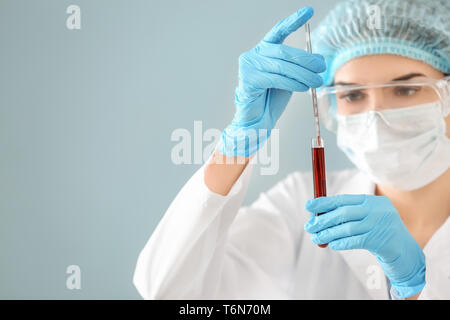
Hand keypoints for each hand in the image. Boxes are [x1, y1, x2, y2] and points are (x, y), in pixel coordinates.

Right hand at [219, 6, 325, 156]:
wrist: (257, 120)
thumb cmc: (272, 98)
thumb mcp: (289, 77)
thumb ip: (298, 66)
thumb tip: (319, 61)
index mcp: (263, 50)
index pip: (279, 31)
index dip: (293, 21)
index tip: (308, 10)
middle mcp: (253, 55)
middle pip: (284, 51)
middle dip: (306, 59)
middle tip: (322, 67)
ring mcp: (248, 66)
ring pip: (281, 66)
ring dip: (303, 74)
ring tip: (316, 81)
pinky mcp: (247, 80)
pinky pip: (274, 78)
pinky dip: (291, 83)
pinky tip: (302, 87)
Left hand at [304, 194, 425, 297]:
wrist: (405, 250)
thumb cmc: (379, 231)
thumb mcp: (367, 216)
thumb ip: (348, 214)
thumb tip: (318, 215)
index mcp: (371, 200)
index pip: (343, 199)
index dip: (324, 202)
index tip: (308, 206)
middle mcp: (376, 210)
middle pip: (343, 213)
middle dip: (323, 220)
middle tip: (309, 226)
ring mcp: (379, 224)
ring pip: (346, 228)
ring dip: (328, 233)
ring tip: (316, 238)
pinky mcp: (379, 240)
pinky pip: (354, 241)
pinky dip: (341, 242)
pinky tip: (331, 244)